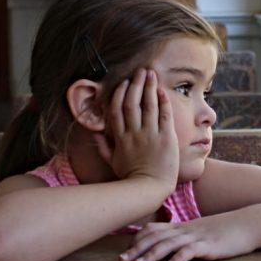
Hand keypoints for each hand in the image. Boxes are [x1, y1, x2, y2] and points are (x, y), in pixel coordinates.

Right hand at [94, 68, 178, 192]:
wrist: (149, 188)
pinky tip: (163, 91)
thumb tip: (95, 133)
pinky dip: (163, 102)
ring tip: (151, 73)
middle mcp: (133, 133)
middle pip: (131, 103)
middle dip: (136, 84)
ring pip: (148, 105)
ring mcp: (150, 135)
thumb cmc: (131, 177)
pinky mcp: (165, 138)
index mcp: (120, 138)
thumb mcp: (112, 162)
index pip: (116, 110)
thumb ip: (102, 146)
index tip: (124, 83)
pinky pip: (164, 115)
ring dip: (149, 87)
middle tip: (140, 71)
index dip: (119, 94)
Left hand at [118, 215, 258, 260]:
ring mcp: (197, 237)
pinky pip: (191, 251)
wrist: (247, 224)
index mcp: (182, 227)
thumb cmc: (224, 230)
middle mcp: (185, 230)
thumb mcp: (199, 232)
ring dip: (152, 255)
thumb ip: (183, 237)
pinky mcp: (209, 246)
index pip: (153, 230)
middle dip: (137, 250)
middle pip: (156, 238)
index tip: (124, 252)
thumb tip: (167, 247)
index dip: (137, 240)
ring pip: (169, 244)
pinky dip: (178, 259)